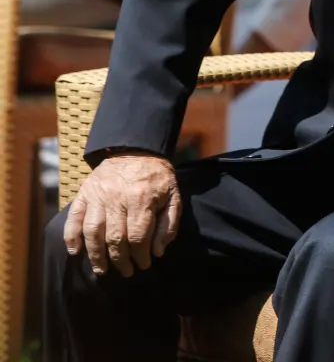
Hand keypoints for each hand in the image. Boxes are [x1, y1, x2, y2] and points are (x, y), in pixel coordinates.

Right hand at [63, 152, 181, 277]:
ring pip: (93, 232)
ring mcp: (98, 195)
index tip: (144, 266)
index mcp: (142, 199)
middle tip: (126, 272)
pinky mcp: (84, 192)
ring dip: (96, 255)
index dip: (140, 256)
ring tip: (102, 270)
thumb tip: (158, 251)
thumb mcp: (173, 196)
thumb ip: (168, 224)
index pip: (138, 236)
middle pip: (115, 238)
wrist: (136, 150)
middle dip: (120, 260)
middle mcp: (117, 198)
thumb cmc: (157, 177)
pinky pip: (74, 217)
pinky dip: (71, 236)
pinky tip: (75, 252)